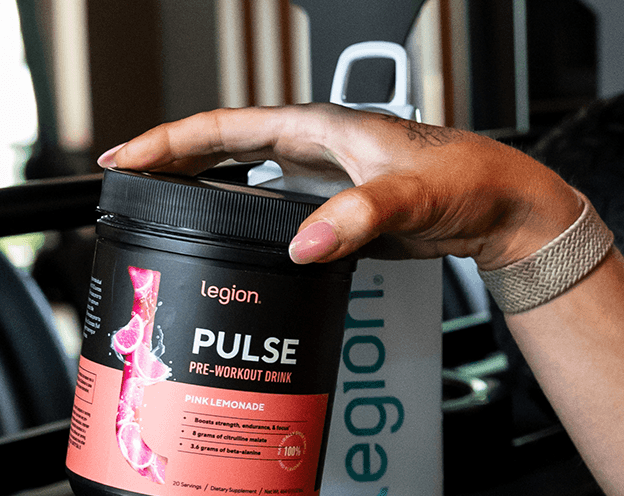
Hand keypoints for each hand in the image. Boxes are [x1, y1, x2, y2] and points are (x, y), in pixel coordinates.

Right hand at [98, 103, 580, 268]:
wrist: (497, 207)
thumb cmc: (464, 182)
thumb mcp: (410, 196)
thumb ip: (357, 216)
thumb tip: (303, 242)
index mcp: (319, 127)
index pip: (225, 126)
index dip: (171, 140)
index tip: (128, 157)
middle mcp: (312, 145)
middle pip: (221, 143)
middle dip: (169, 157)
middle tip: (126, 180)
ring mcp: (319, 173)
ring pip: (240, 168)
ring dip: (197, 179)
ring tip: (158, 200)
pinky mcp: (329, 201)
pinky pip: (264, 198)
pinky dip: (232, 206)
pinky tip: (222, 226)